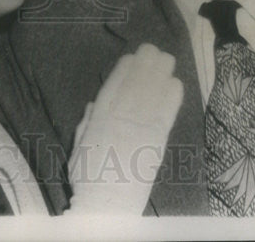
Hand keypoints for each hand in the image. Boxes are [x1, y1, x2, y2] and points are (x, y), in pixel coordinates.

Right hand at [67, 44, 182, 213]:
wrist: (107, 206)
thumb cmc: (88, 181)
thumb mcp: (78, 151)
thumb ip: (85, 126)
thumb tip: (93, 106)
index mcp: (98, 120)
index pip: (112, 88)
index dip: (123, 70)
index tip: (131, 56)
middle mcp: (119, 119)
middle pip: (135, 86)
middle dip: (144, 65)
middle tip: (153, 49)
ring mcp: (139, 129)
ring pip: (151, 94)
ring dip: (159, 74)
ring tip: (166, 59)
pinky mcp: (156, 142)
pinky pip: (165, 114)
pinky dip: (171, 98)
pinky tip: (176, 84)